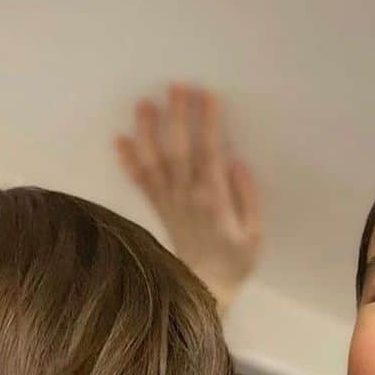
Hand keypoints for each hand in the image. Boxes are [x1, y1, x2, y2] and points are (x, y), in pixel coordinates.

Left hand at [115, 83, 261, 313]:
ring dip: (148, 131)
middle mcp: (186, 197)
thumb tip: (235, 162)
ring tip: (144, 104)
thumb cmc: (235, 261)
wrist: (205, 288)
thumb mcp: (254, 233)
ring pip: (155, 161)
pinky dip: (128, 161)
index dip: (207, 122)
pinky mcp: (159, 210)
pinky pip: (141, 182)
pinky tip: (120, 140)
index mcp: (213, 199)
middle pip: (178, 149)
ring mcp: (169, 202)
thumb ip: (246, 196)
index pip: (209, 152)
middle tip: (175, 86)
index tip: (207, 95)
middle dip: (176, 116)